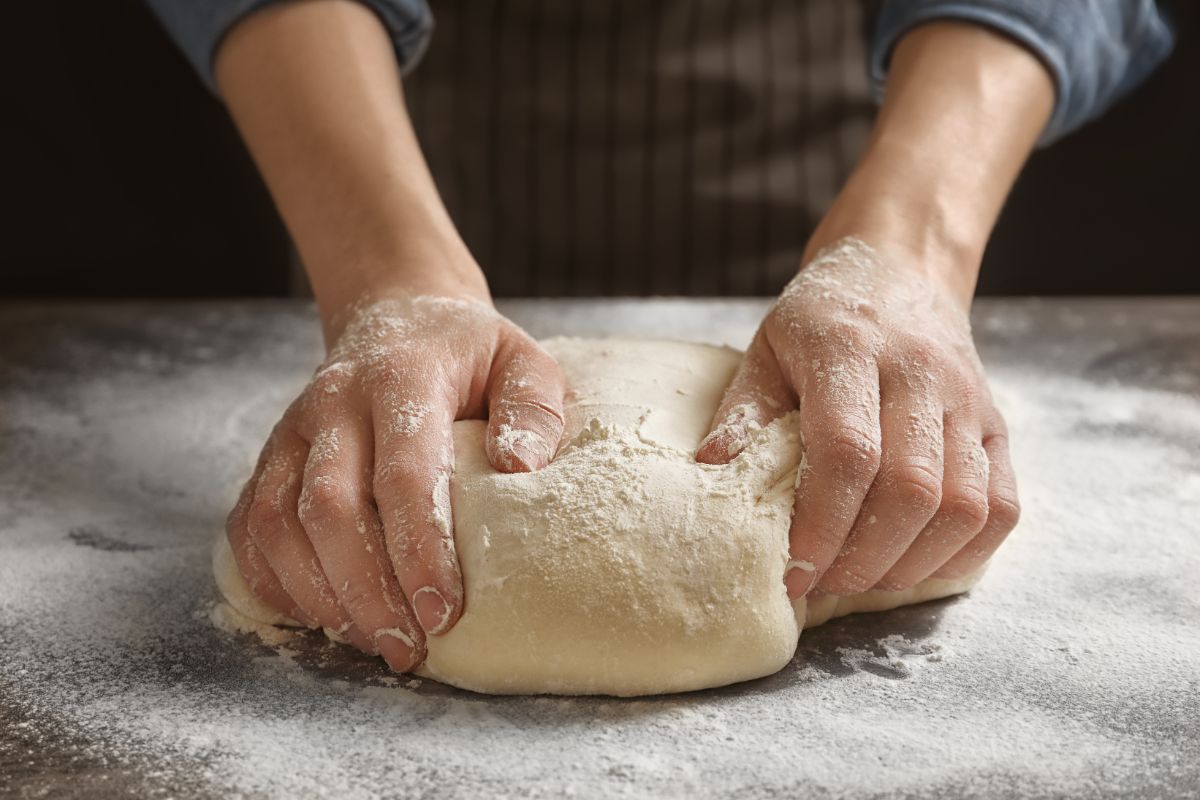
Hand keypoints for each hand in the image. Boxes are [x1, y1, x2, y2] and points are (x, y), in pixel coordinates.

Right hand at [225, 293, 564, 669]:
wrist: (395, 315)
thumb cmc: (467, 354)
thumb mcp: (521, 361)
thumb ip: (533, 407)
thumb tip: (520, 469)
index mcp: (402, 378)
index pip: (403, 473)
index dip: (418, 549)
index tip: (444, 611)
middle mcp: (333, 403)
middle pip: (328, 507)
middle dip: (366, 590)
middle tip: (407, 648)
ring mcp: (291, 431)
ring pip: (277, 523)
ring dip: (320, 594)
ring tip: (370, 641)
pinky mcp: (268, 458)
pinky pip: (249, 529)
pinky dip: (275, 581)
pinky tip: (321, 615)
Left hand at [697, 237, 1018, 596]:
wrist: (900, 269)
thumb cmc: (824, 318)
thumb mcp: (767, 347)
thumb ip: (744, 409)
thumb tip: (712, 472)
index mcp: (851, 349)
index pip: (847, 451)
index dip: (820, 524)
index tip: (790, 570)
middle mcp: (921, 375)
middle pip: (910, 490)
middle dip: (862, 557)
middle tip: (821, 581)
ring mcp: (968, 402)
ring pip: (964, 507)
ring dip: (910, 563)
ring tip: (862, 576)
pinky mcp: (996, 426)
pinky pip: (1002, 508)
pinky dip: (962, 553)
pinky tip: (914, 564)